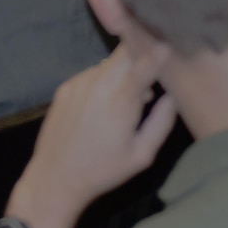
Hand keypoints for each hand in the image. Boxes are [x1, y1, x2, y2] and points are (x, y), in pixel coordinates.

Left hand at [3, 44, 177, 227]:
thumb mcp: (142, 155)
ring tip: (126, 96)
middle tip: (150, 71)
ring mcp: (79, 84)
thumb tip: (173, 96)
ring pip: (109, 62)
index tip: (168, 47)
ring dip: (122, 70)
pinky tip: (102, 103)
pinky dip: (103, 80)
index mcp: (121, 101)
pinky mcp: (65, 88)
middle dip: (141, 54)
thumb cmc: (103, 170)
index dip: (158, 52)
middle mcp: (99, 85)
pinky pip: (92, 73)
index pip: (144, 63)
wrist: (54, 180)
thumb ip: (162, 122)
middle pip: (125, 52)